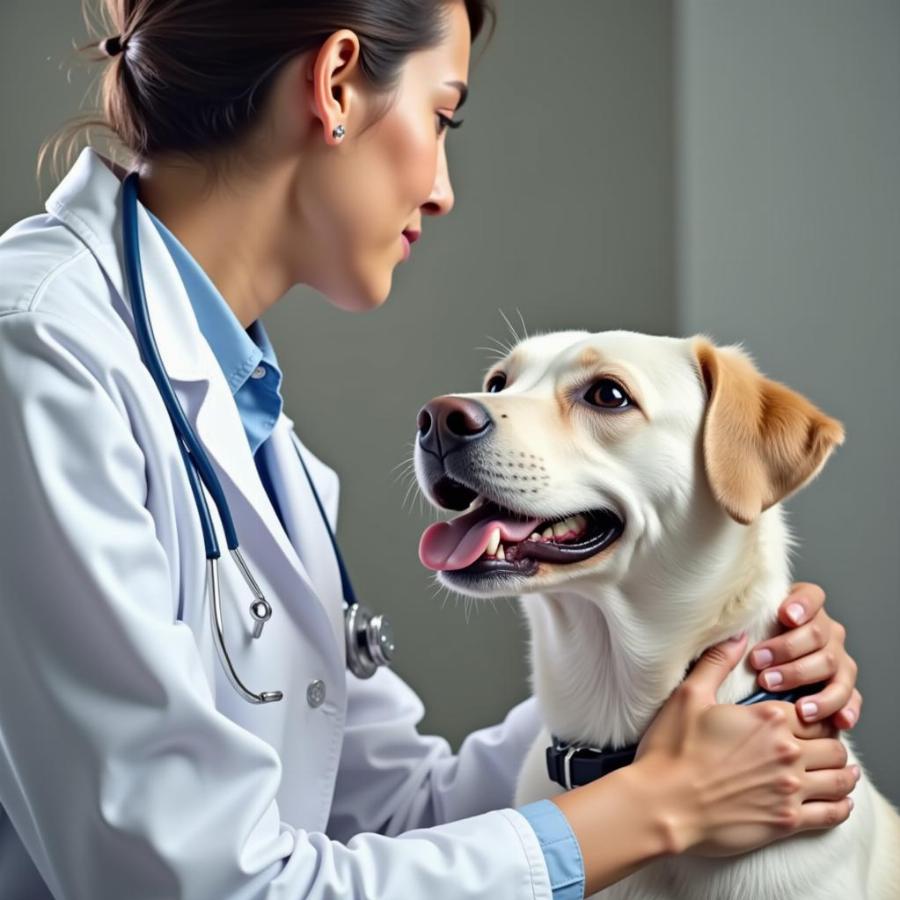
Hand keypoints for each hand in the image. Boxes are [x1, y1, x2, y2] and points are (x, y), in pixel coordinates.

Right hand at [633, 633, 856, 857]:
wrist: (663, 804)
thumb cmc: (672, 749)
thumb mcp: (689, 695)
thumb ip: (717, 662)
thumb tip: (738, 635)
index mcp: (768, 719)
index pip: (812, 710)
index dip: (815, 710)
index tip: (810, 715)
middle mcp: (787, 752)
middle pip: (833, 744)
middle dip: (830, 741)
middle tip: (822, 742)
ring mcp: (790, 789)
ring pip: (840, 777)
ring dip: (842, 771)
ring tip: (839, 769)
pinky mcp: (787, 821)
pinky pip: (832, 814)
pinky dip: (841, 806)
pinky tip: (839, 800)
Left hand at [748, 582, 860, 729]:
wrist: (758, 679)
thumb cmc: (745, 650)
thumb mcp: (740, 635)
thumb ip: (738, 631)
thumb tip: (734, 636)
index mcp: (803, 608)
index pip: (811, 596)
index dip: (801, 604)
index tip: (785, 616)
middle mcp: (826, 630)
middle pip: (817, 635)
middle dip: (787, 650)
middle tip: (759, 665)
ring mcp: (838, 659)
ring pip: (833, 665)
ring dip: (810, 682)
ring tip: (795, 704)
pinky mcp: (843, 687)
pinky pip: (851, 697)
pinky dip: (846, 708)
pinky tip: (838, 720)